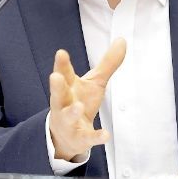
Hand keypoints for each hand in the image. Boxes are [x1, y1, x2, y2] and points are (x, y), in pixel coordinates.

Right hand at [49, 38, 125, 160]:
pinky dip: (96, 137)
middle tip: (55, 77)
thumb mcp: (95, 82)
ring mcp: (70, 122)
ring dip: (72, 112)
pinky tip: (105, 135)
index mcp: (68, 88)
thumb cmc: (79, 102)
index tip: (61, 53)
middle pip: (58, 94)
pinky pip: (87, 138)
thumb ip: (108, 63)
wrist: (67, 137)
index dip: (62, 64)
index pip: (63, 73)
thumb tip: (122, 40)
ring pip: (68, 117)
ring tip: (78, 106)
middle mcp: (64, 104)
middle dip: (56, 86)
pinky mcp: (80, 138)